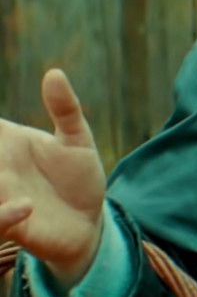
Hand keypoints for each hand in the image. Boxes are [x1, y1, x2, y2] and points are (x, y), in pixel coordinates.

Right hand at [0, 69, 106, 288]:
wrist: (89, 223)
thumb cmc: (77, 178)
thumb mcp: (77, 140)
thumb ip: (65, 109)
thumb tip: (54, 72)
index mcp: (5, 141)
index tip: (1, 129)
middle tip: (4, 157)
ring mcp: (0, 194)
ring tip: (5, 177)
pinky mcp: (9, 223)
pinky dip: (3, 214)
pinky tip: (28, 205)